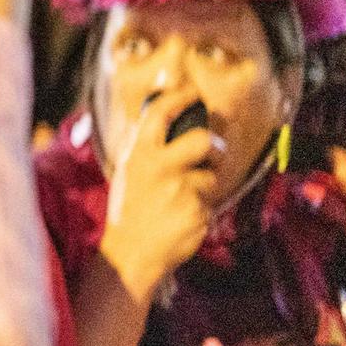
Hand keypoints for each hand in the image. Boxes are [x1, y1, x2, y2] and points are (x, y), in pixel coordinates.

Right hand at [100, 92, 225, 296]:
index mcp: (139, 153)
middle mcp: (158, 166)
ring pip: (212, 175)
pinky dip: (204, 207)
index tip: (192, 93)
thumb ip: (148, 147)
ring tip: (187, 196)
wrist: (131, 252)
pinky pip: (212, 201)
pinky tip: (185, 216)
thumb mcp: (130, 171)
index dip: (179, 98)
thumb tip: (168, 117)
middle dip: (214, 146)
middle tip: (210, 154)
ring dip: (207, 185)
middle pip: (202, 140)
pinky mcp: (196, 211)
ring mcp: (178, 189)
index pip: (160, 114)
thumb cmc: (132, 208)